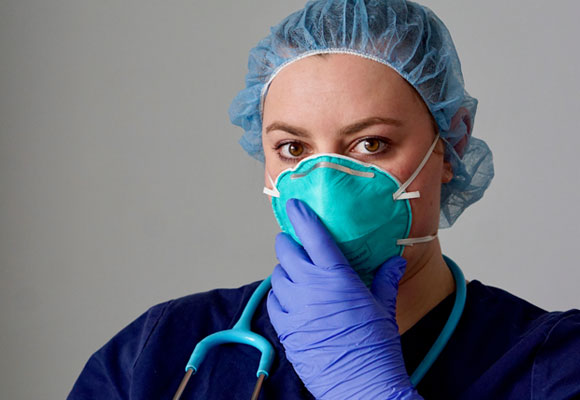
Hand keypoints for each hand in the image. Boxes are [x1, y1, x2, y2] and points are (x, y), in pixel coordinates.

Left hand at [267, 199, 421, 398]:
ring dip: (285, 270)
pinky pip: (274, 302)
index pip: (313, 235)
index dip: (300, 216)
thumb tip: (395, 262)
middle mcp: (311, 288)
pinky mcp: (286, 330)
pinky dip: (279, 295)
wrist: (362, 386)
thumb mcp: (384, 308)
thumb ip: (385, 279)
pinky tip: (291, 299)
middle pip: (287, 252)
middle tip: (296, 243)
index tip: (294, 205)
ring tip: (297, 274)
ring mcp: (295, 309)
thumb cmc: (377, 348)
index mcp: (337, 277)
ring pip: (277, 276)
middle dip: (289, 243)